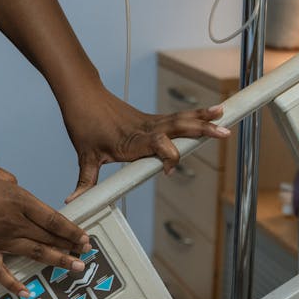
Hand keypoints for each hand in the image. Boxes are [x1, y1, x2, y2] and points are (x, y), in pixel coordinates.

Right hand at [0, 159, 89, 294]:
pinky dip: (13, 284)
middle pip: (48, 238)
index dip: (72, 230)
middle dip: (70, 247)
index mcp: (18, 199)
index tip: (84, 237)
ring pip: (34, 254)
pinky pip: (1, 271)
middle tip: (85, 255)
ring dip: (56, 262)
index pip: (53, 219)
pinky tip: (26, 292)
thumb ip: (11, 183)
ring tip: (73, 268)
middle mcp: (12, 222)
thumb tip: (18, 192)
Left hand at [63, 91, 227, 201]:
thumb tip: (72, 204)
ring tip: (225, 115)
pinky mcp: (152, 119)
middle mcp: (145, 129)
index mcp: (131, 140)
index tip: (168, 171)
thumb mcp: (84, 156)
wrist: (83, 95)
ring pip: (181, 120)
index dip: (168, 155)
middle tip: (222, 133)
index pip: (157, 145)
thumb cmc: (83, 124)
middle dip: (200, 130)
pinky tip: (214, 113)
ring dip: (203, 119)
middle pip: (177, 128)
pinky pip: (178, 117)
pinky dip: (196, 116)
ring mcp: (150, 122)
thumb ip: (84, 181)